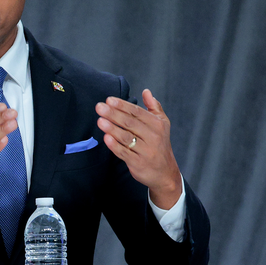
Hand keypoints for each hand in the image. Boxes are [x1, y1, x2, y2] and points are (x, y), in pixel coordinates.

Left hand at [95, 89, 182, 208]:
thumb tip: (146, 91)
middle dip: (113, 114)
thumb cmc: (160, 144)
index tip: (108, 100)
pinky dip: (115, 146)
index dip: (122, 105)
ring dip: (112, 128)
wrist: (165, 173)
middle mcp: (153, 137)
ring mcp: (146, 151)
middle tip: (99, 107)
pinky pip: (124, 153)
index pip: (137, 112)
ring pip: (126, 137)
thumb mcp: (162, 124)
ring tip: (100, 121)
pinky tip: (106, 138)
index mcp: (157, 125)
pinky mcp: (138, 163)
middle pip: (130, 123)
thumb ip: (154, 107)